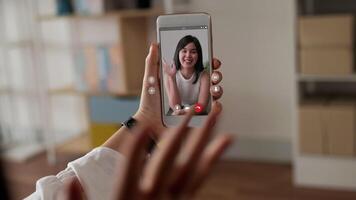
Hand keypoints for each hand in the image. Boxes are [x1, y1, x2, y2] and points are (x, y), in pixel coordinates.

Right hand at [65, 103, 231, 199]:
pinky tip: (224, 141)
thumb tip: (69, 180)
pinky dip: (212, 159)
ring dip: (205, 140)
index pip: (130, 170)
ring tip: (218, 118)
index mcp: (129, 199)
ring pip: (192, 167)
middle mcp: (156, 198)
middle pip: (168, 161)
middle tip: (190, 110)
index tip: (143, 126)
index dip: (136, 147)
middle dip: (179, 133)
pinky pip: (201, 178)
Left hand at [134, 44, 223, 137]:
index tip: (213, 59)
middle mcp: (193, 91)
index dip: (210, 63)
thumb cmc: (149, 103)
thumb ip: (153, 63)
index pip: (201, 68)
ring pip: (214, 95)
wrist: (148, 123)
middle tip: (215, 75)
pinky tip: (215, 105)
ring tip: (214, 89)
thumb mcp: (150, 81)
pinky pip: (212, 114)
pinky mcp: (198, 118)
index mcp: (184, 80)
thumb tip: (154, 45)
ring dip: (218, 89)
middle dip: (217, 75)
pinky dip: (217, 109)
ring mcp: (197, 104)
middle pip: (211, 80)